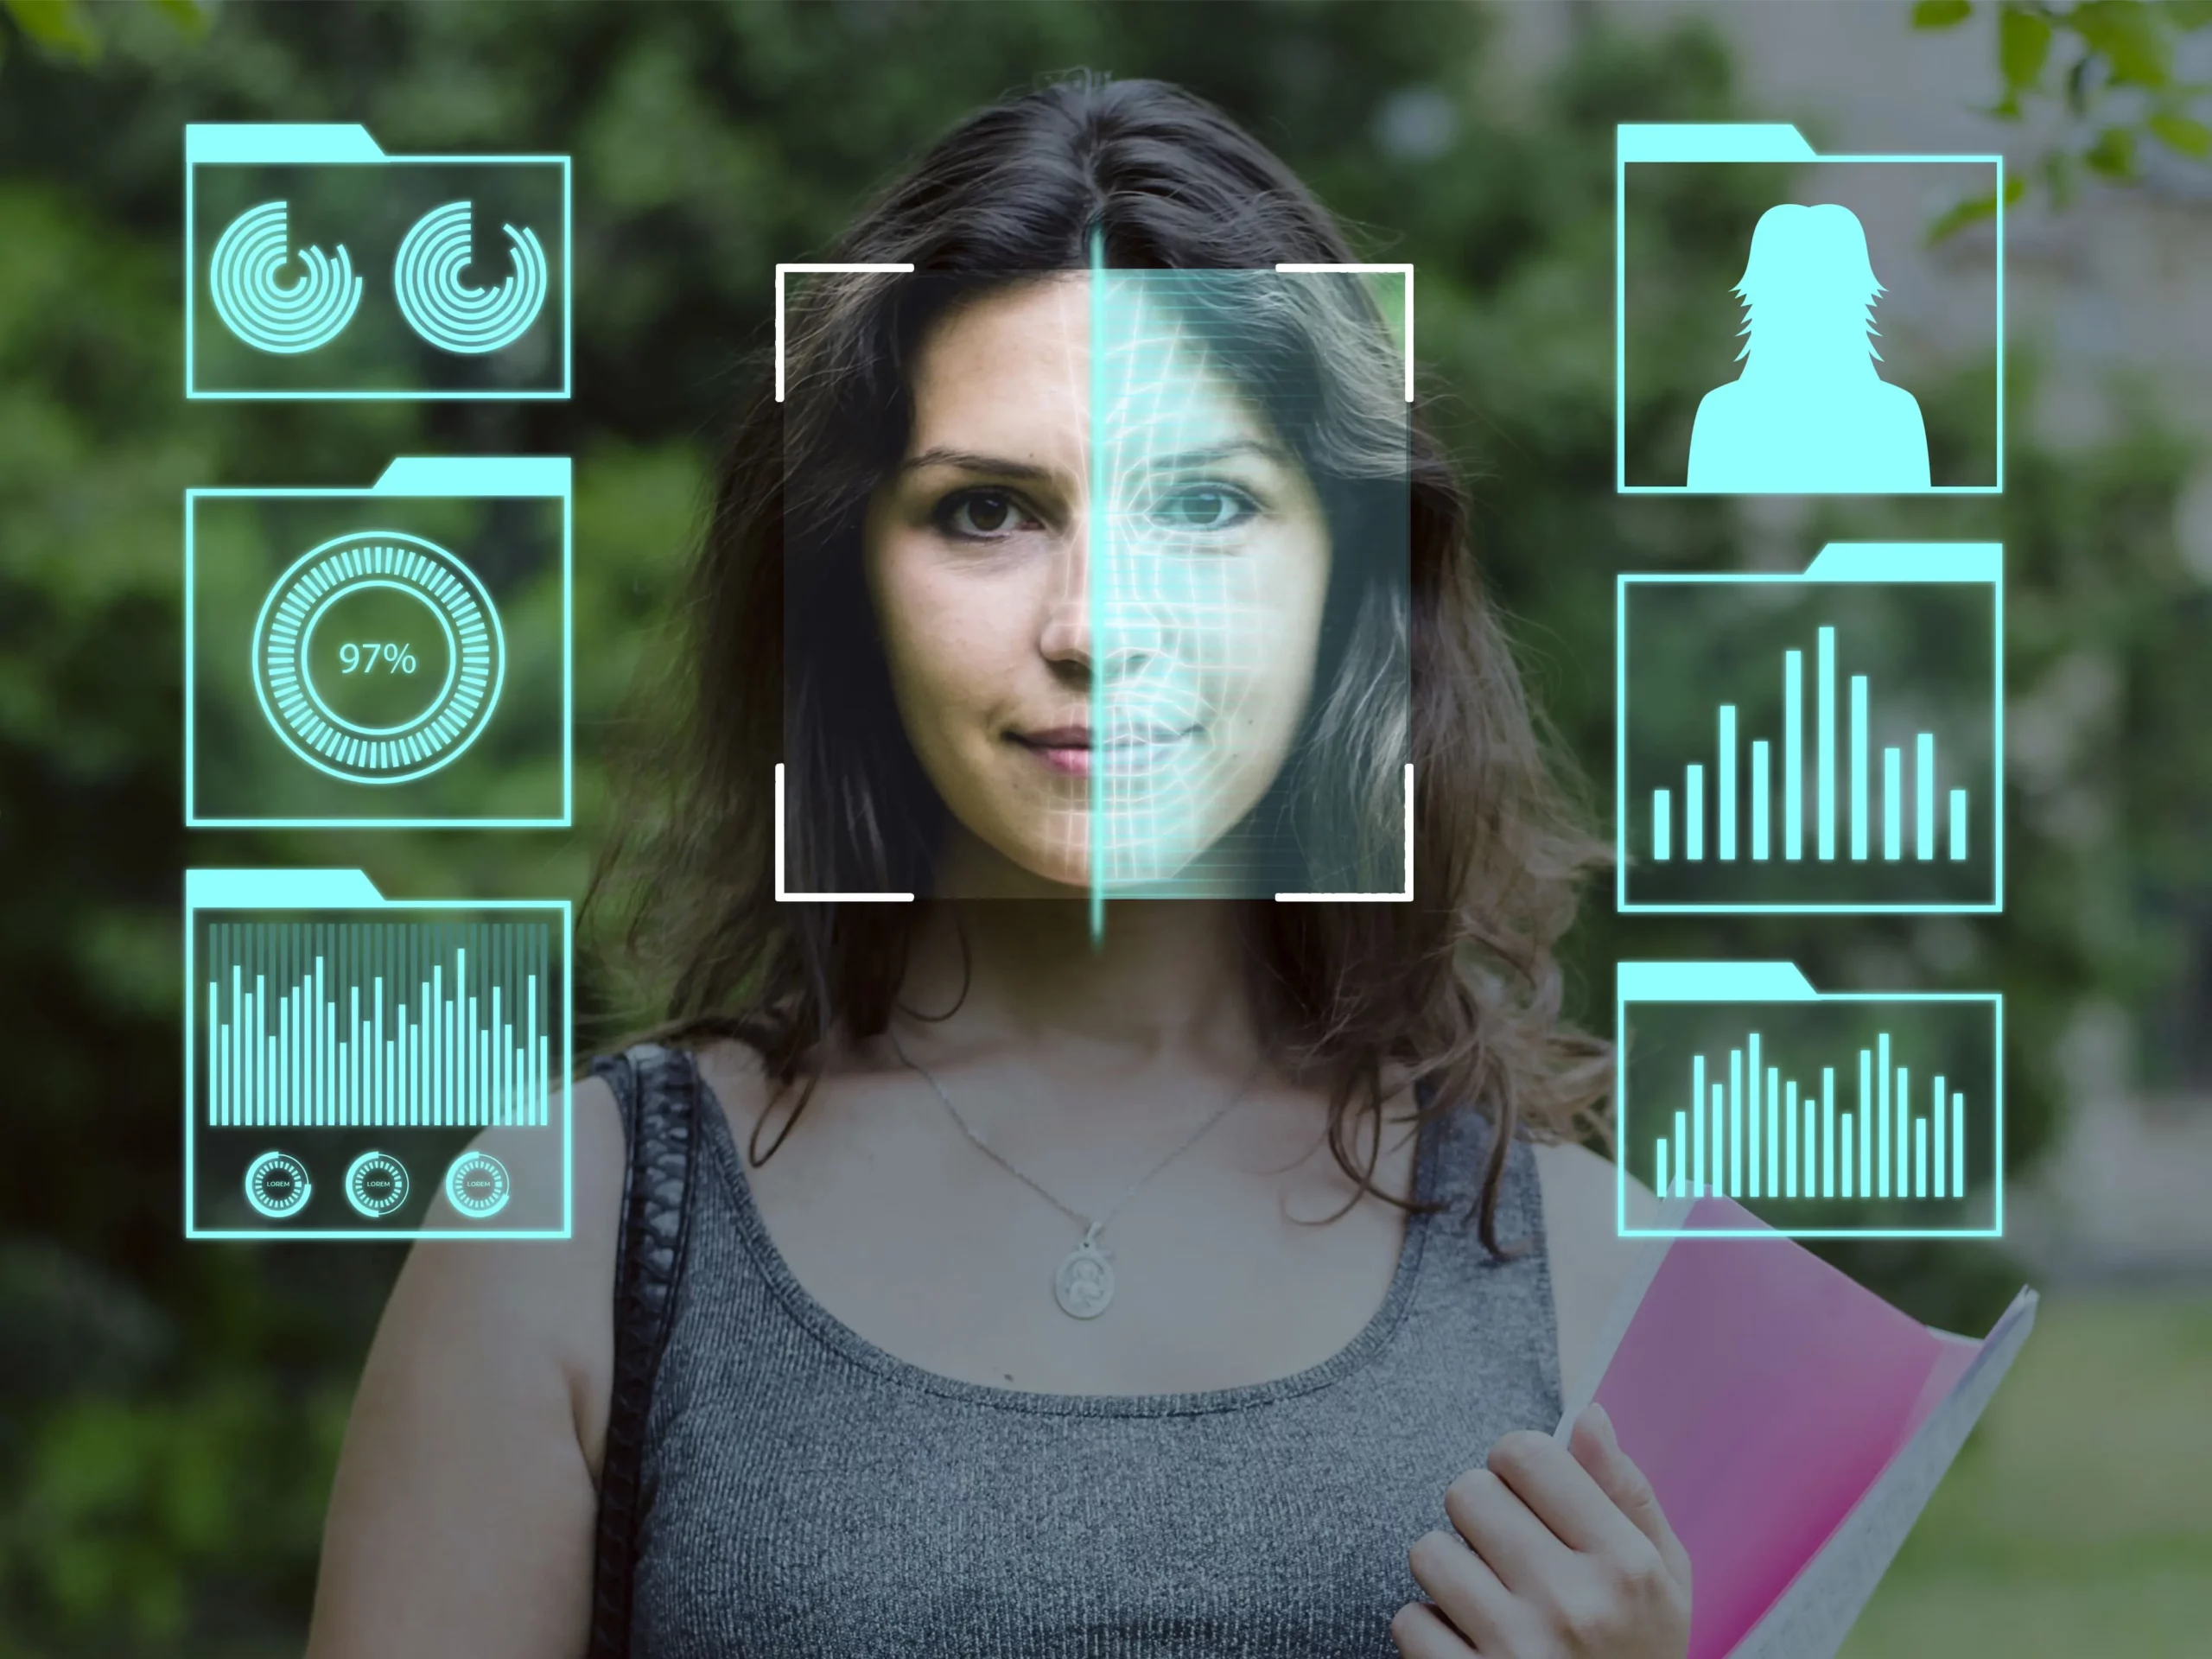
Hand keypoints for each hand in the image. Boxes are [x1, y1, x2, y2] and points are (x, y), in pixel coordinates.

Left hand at [1393, 1404, 1691, 1657]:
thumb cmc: (1638, 1656)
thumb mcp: (1665, 1581)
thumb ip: (1627, 1494)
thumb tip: (1588, 1416)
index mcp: (1626, 1564)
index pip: (1528, 1453)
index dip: (1517, 1466)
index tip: (1528, 1495)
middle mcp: (1573, 1603)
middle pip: (1468, 1491)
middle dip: (1481, 1516)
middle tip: (1508, 1554)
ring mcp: (1517, 1651)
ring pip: (1429, 1551)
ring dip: (1450, 1572)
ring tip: (1489, 1600)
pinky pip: (1409, 1620)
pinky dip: (1431, 1632)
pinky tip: (1471, 1647)